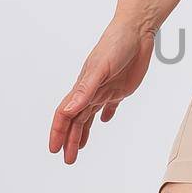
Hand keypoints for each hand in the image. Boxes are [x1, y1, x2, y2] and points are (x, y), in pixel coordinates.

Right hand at [49, 20, 154, 164]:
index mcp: (82, 88)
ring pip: (89, 116)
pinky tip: (104, 121)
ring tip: (79, 148)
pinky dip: (105, 115)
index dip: (58, 132)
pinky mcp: (120, 88)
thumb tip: (70, 110)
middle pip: (76, 120)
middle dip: (69, 140)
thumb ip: (85, 90)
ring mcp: (105, 90)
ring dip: (82, 132)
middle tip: (67, 160)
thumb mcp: (100, 69)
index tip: (54, 149)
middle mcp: (91, 91)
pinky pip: (109, 105)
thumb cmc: (116, 46)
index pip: (65, 114)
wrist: (136, 32)